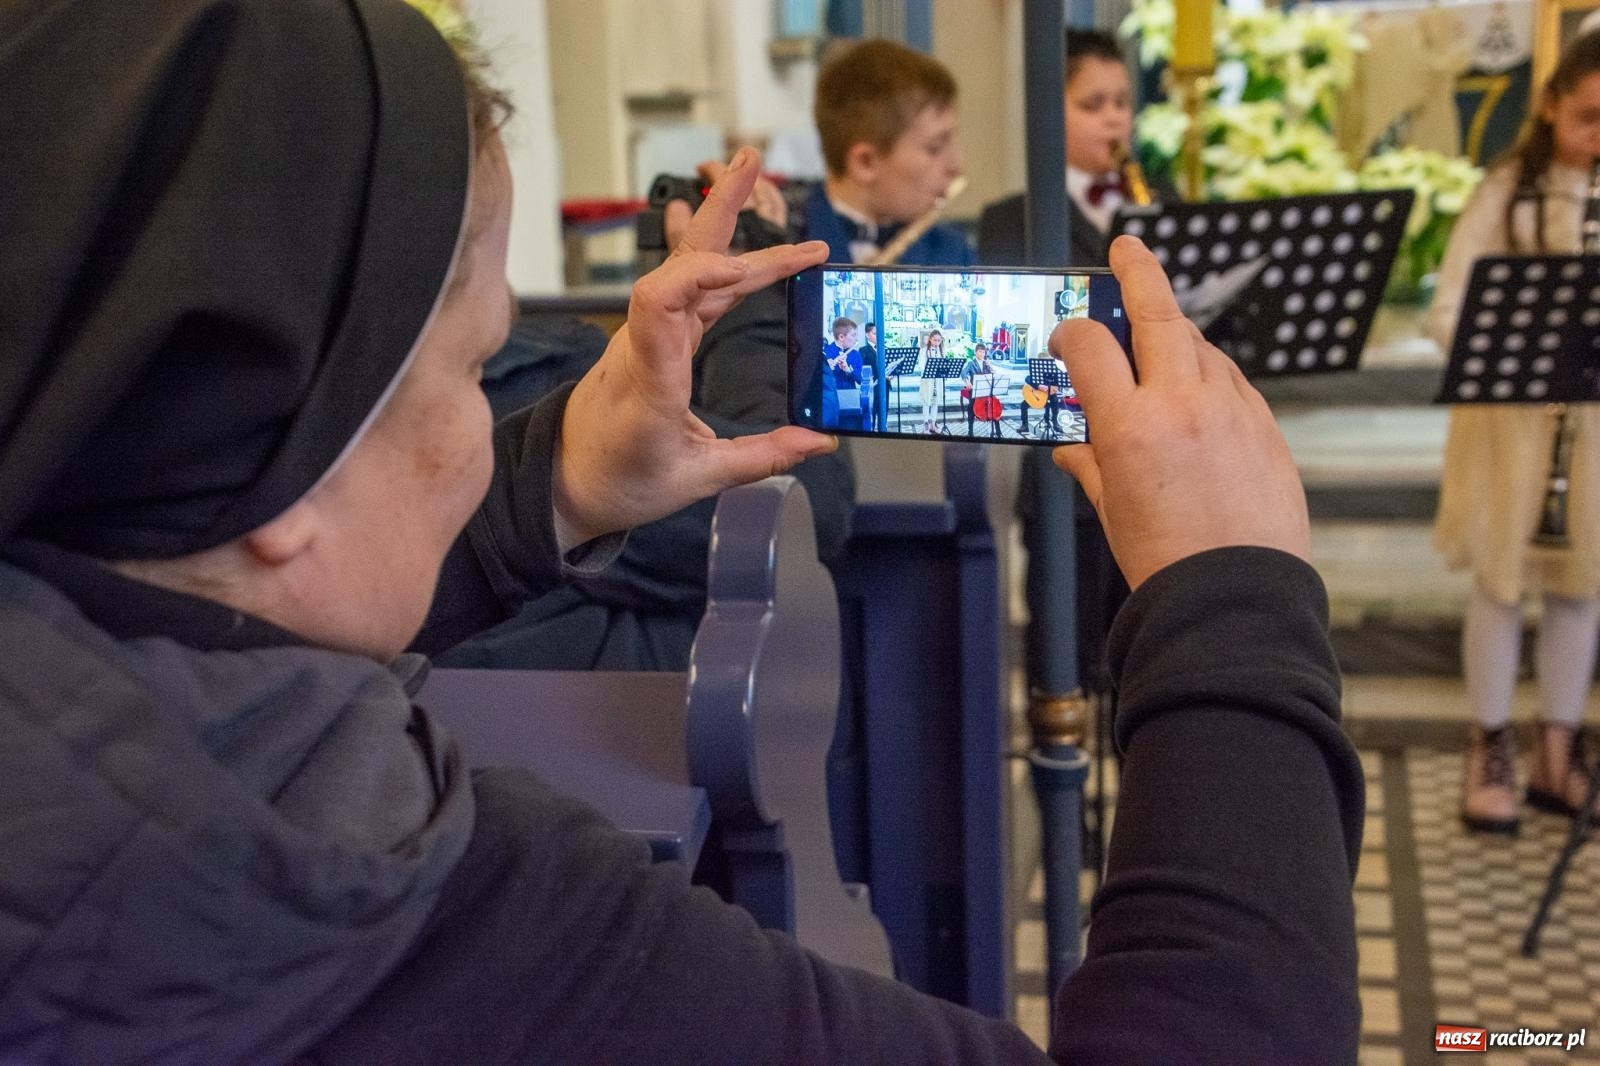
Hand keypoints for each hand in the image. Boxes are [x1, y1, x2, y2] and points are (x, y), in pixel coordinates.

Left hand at [554, 149, 834, 545]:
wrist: (566, 480)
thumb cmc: (619, 480)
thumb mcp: (696, 479)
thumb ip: (762, 457)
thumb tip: (819, 443)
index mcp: (651, 379)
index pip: (661, 303)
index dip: (701, 274)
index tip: (746, 268)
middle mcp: (645, 345)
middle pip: (681, 262)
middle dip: (718, 209)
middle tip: (750, 162)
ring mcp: (647, 336)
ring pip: (688, 268)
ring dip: (724, 222)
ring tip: (750, 174)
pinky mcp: (654, 340)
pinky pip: (689, 289)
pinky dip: (724, 264)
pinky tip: (746, 246)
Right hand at [1050, 236, 1308, 589]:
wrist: (1236, 596)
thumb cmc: (1168, 562)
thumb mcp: (1112, 509)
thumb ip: (1090, 464)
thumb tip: (1072, 447)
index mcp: (1128, 426)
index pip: (1089, 345)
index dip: (1071, 333)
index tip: (1067, 337)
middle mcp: (1181, 404)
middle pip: (1157, 313)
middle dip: (1140, 273)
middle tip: (1129, 251)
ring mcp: (1230, 410)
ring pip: (1200, 345)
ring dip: (1176, 335)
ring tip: (1160, 343)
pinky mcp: (1265, 426)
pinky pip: (1233, 382)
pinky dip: (1211, 375)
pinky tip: (1200, 392)